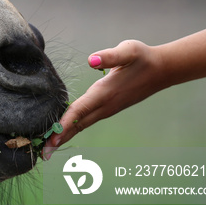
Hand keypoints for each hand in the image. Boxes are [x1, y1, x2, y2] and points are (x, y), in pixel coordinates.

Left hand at [43, 40, 167, 158]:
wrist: (162, 69)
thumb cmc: (143, 57)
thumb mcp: (128, 51)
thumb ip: (110, 55)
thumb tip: (92, 60)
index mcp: (105, 92)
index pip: (80, 110)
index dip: (64, 123)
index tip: (52, 139)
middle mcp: (105, 105)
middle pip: (77, 124)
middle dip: (60, 139)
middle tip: (43, 154)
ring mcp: (107, 109)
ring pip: (82, 125)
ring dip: (65, 137)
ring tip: (48, 149)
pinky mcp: (109, 108)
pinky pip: (86, 121)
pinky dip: (73, 129)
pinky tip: (63, 133)